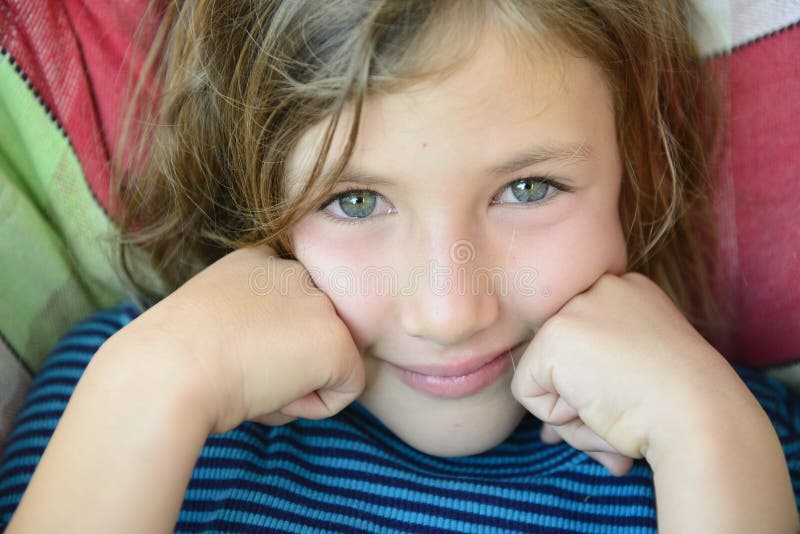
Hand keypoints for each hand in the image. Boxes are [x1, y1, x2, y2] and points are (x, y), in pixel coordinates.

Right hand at [109, 246, 364, 432]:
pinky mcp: (337, 340)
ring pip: (329, 361)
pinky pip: (347, 390)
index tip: (227, 356)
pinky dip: (314, 407)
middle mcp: (294, 272)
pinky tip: (273, 395)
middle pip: (307, 336)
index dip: (263, 345)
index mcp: (257, 261)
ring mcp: (320, 304)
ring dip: (297, 386)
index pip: (284, 311)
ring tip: (252, 384)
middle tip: (238, 374)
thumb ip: (251, 327)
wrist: (166, 373)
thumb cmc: (171, 362)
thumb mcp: (211, 325)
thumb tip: (280, 362)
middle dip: (283, 365)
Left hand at [510, 272, 745, 474]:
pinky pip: (528, 393)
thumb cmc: (681, 407)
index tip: (634, 396)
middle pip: (562, 358)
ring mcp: (574, 308)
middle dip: (581, 399)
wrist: (700, 415)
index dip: (596, 383)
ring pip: (544, 376)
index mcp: (630, 292)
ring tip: (617, 408)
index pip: (585, 343)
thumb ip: (596, 388)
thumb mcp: (640, 380)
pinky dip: (557, 416)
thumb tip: (548, 433)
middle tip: (627, 409)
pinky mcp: (553, 337)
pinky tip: (598, 405)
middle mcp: (600, 288)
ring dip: (573, 411)